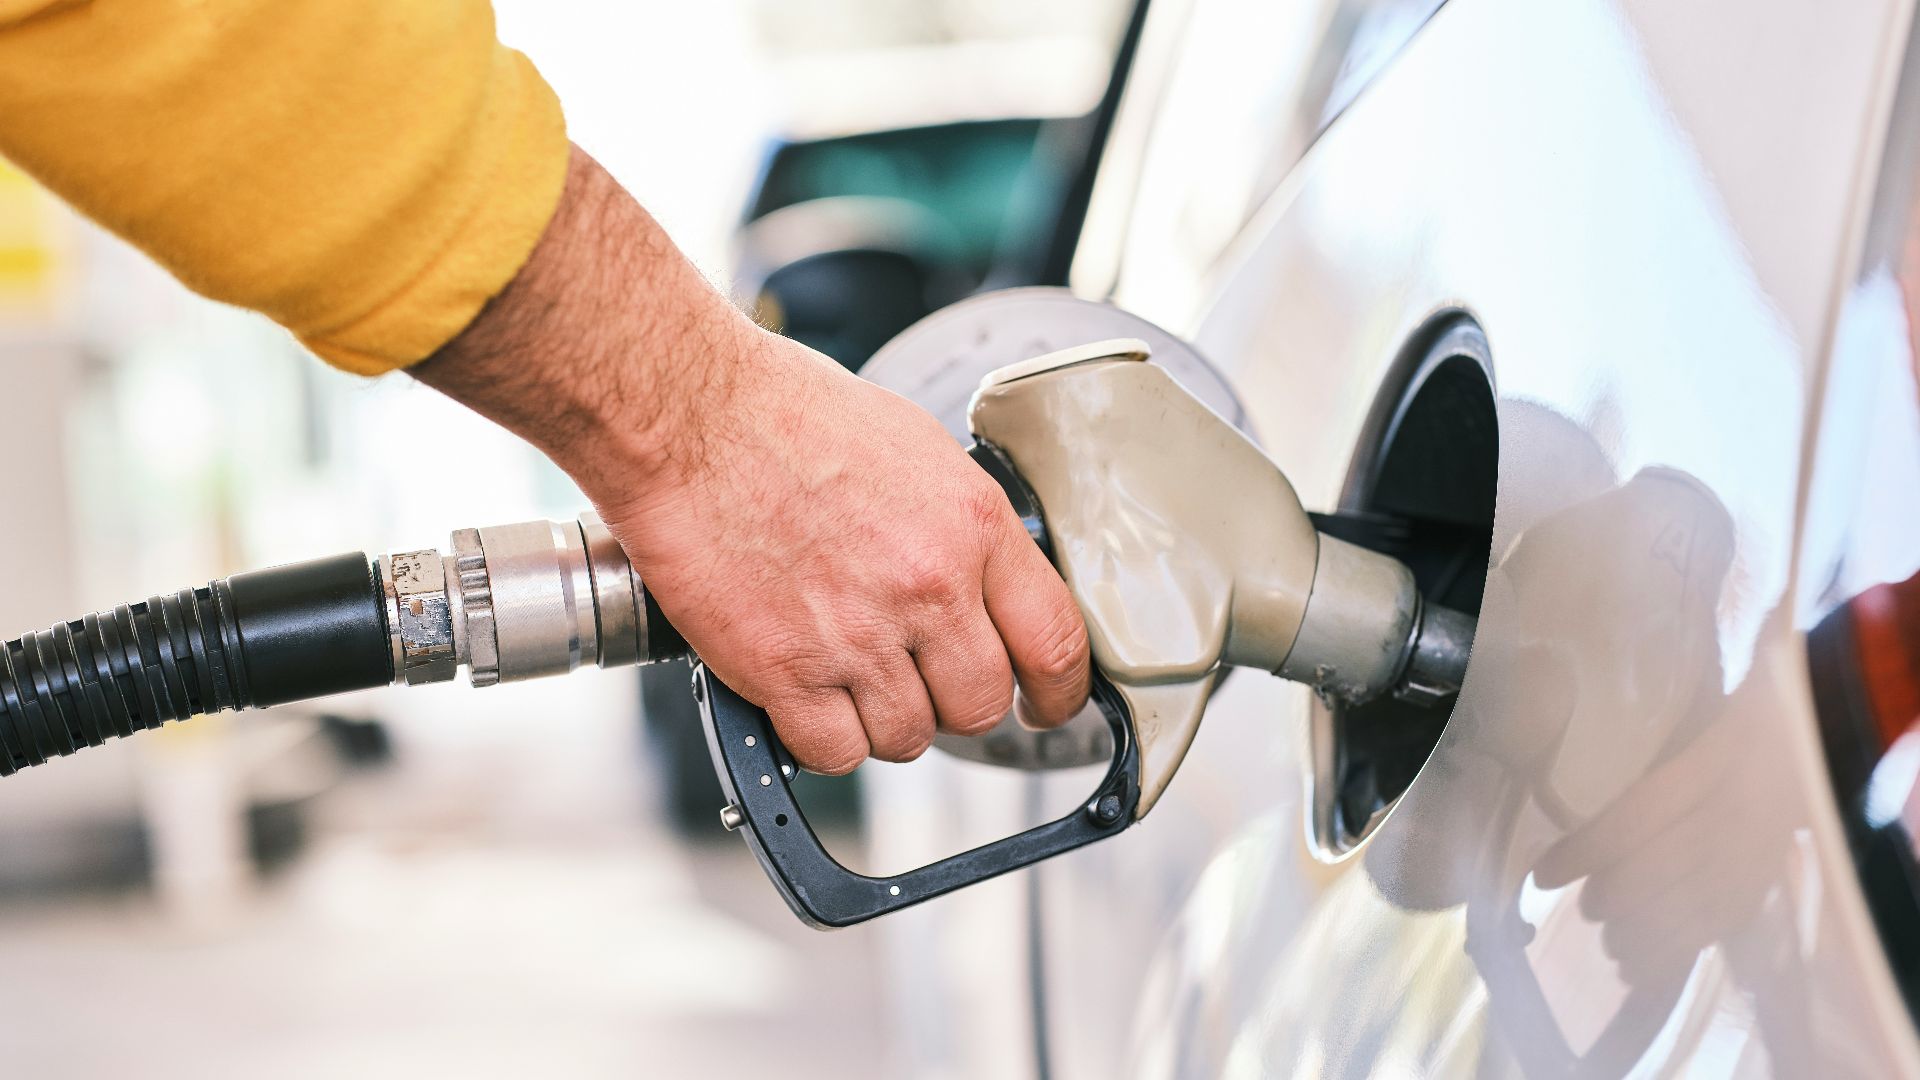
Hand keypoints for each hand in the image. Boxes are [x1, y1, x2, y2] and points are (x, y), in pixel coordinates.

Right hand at [413, 145, 1090, 772]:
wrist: (687, 415)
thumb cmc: (784, 412)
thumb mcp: (913, 448)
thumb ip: (959, 525)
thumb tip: (980, 578)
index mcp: (973, 525)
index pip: (1056, 642)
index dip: (1059, 693)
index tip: (1045, 707)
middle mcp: (929, 586)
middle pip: (981, 705)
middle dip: (953, 702)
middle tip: (917, 679)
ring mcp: (858, 636)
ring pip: (907, 738)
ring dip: (881, 720)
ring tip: (844, 674)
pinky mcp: (786, 671)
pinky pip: (833, 752)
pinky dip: (819, 738)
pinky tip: (802, 695)